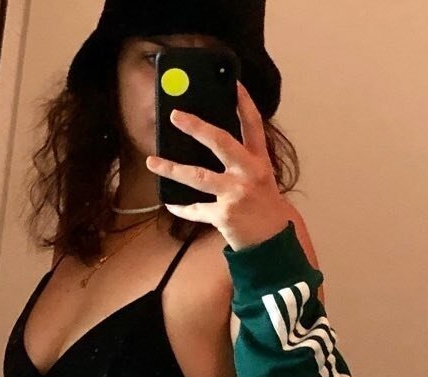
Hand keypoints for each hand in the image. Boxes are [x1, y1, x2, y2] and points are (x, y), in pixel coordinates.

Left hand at [145, 80, 292, 251]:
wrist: (274, 242)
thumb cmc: (264, 208)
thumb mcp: (261, 179)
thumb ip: (242, 162)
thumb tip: (210, 143)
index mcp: (259, 162)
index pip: (253, 125)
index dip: (244, 103)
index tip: (233, 84)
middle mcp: (248, 173)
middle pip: (221, 142)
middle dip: (197, 127)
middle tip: (176, 116)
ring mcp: (235, 194)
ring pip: (198, 177)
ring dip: (172, 169)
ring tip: (152, 162)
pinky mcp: (224, 215)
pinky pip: (196, 209)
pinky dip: (182, 208)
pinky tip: (170, 203)